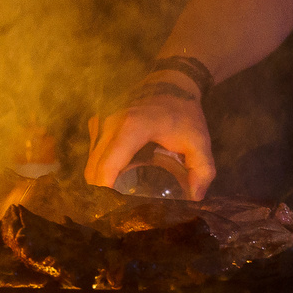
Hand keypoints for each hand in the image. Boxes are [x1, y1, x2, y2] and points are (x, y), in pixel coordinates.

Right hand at [84, 82, 215, 199]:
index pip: (108, 166)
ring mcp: (100, 121)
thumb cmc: (183, 112)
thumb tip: (195, 197)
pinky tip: (116, 178)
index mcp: (131, 128)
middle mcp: (109, 123)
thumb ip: (203, 169)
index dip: (105, 192)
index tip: (114, 211)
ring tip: (117, 196)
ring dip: (99, 180)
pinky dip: (99, 167)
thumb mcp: (199, 140)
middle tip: (119, 210)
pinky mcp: (97, 122)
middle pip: (93, 169)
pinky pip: (92, 152)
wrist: (170, 81)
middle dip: (101, 193)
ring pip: (89, 162)